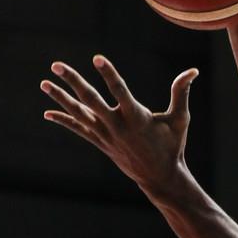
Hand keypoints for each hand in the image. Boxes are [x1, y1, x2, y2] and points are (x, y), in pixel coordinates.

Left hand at [41, 55, 198, 197]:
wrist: (160, 178)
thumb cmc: (172, 146)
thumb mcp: (180, 119)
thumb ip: (181, 93)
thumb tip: (193, 70)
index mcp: (137, 118)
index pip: (120, 92)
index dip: (109, 74)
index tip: (97, 59)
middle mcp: (118, 127)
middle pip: (91, 100)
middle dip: (73, 81)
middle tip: (56, 65)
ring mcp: (107, 136)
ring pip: (80, 114)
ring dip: (60, 99)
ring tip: (44, 83)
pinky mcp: (102, 143)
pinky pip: (79, 130)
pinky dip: (64, 121)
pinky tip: (48, 114)